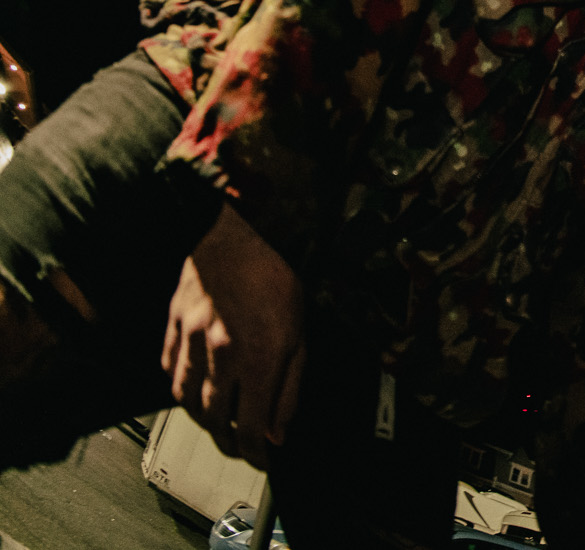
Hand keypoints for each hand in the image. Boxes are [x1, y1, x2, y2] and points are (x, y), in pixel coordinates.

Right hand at [161, 204, 305, 468]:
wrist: (224, 240)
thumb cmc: (268, 279)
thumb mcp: (298, 331)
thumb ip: (290, 384)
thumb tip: (278, 429)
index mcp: (259, 359)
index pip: (251, 426)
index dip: (256, 452)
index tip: (262, 460)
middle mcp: (221, 359)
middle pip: (215, 422)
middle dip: (229, 443)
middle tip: (241, 448)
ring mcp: (190, 348)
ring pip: (188, 405)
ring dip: (204, 422)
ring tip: (220, 425)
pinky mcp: (171, 335)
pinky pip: (170, 377)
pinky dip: (181, 393)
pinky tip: (195, 392)